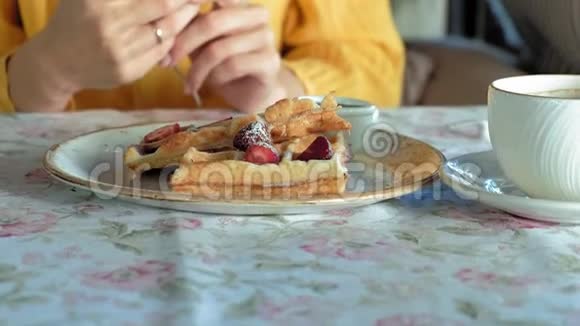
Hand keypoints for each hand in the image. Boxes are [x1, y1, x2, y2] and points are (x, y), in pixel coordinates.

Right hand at [9, 0, 199, 110]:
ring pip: (167, 32)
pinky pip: (161, 52)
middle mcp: (108, 25)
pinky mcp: (128, 72)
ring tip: (192, 8)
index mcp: (98, 1)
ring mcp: (119, 52)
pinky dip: (172, 39)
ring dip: (184, 19)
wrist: (57, 62)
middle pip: (163, 8)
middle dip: (187, 0)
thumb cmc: (78, 18)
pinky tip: (175, 30)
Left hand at [170, 4, 303, 111]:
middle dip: (185, 43)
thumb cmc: (222, 63)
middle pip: (213, 22)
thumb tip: (163, 17)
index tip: (169, 7)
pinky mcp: (270, 61)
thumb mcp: (201, 40)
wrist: (249, 92)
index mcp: (240, 3)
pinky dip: (215, 77)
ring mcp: (266, 37)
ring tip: (188, 82)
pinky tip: (207, 86)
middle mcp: (257, 15)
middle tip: (167, 61)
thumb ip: (189, 23)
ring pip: (221, 48)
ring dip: (198, 69)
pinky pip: (234, 66)